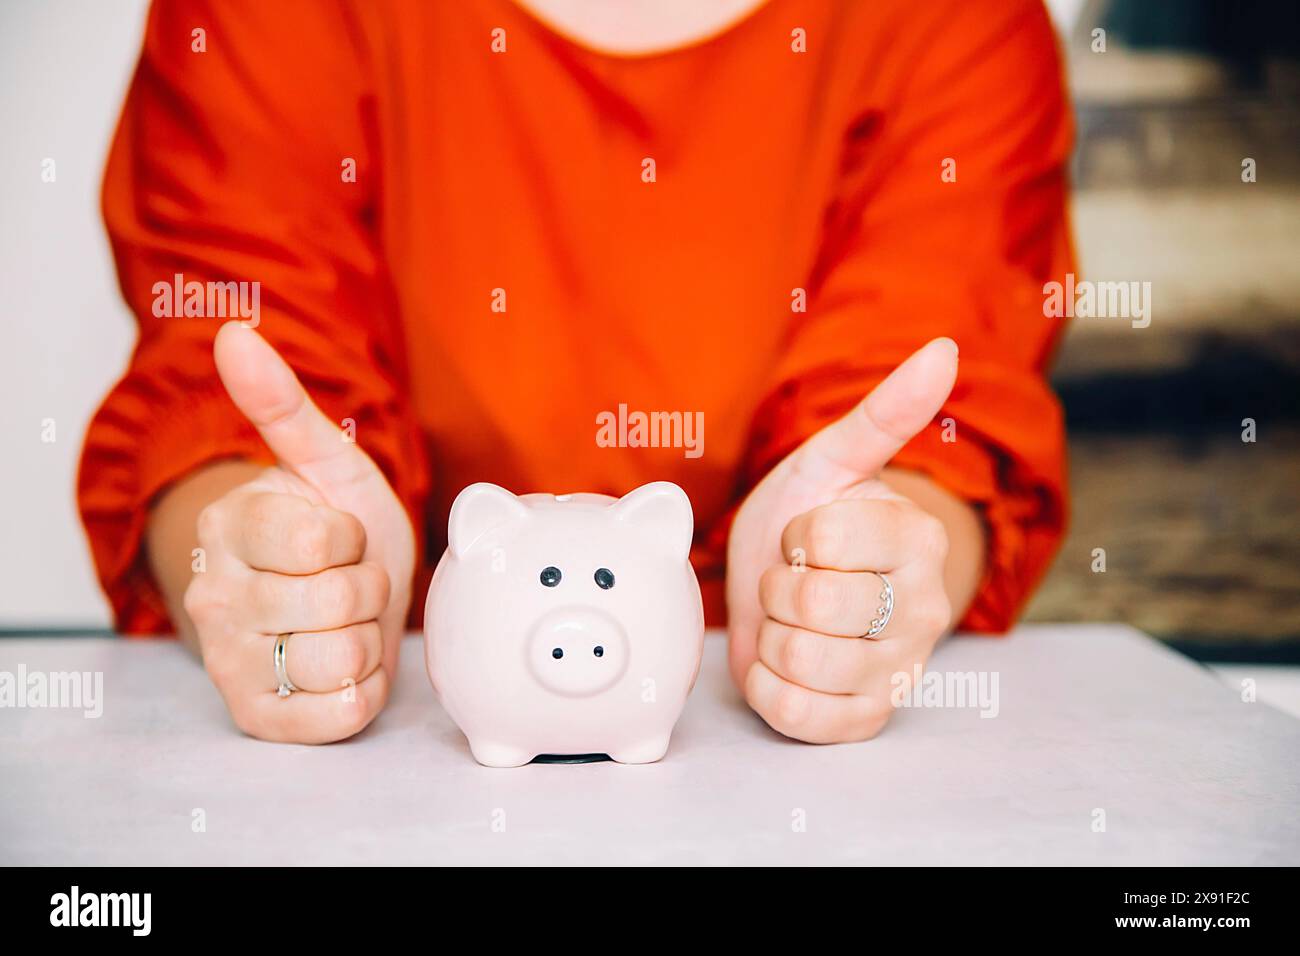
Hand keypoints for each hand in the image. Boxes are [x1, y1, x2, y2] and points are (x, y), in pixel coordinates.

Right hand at [181, 322, 414, 742]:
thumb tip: (235, 333)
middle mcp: (214, 599)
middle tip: (345, 581)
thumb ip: (283, 403)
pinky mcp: (260, 718)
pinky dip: (361, 691)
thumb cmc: (335, 528)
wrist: (334, 600)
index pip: (321, 540)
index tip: (337, 537)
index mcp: (226, 527)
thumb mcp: (327, 464)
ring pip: (344, 657)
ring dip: (366, 639)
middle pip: (340, 601)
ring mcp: (232, 663)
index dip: (352, 539)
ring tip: (343, 622)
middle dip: (365, 588)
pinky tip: (342, 666)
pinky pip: (341, 712)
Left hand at [726, 338, 960, 742]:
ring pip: (798, 660)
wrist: (791, 584)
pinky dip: (770, 685)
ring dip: (771, 633)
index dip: (793, 533)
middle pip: (808, 604)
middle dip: (777, 584)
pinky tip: (785, 660)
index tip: (808, 533)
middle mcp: (923, 611)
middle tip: (795, 577)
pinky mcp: (864, 719)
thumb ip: (885, 412)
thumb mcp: (831, 461)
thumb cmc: (809, 518)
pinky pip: (795, 713)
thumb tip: (944, 348)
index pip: (821, 540)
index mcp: (921, 540)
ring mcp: (896, 671)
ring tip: (792, 617)